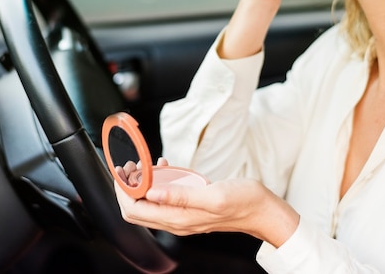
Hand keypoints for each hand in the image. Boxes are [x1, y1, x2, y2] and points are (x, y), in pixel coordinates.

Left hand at [114, 176, 298, 247]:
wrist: (261, 209)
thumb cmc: (242, 201)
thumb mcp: (213, 195)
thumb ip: (182, 196)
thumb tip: (152, 193)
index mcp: (179, 219)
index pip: (135, 210)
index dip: (124, 191)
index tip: (123, 170)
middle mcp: (177, 221)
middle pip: (136, 209)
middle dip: (127, 188)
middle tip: (131, 165)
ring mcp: (182, 215)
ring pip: (148, 203)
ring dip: (140, 185)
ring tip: (143, 164)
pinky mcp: (189, 208)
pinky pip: (163, 198)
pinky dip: (157, 183)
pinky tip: (164, 167)